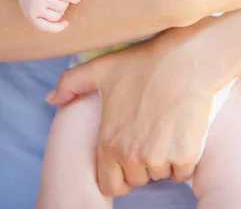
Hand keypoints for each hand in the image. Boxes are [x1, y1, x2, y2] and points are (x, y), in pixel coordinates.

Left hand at [46, 29, 213, 195]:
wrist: (187, 60)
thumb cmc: (145, 63)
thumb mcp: (103, 68)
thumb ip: (71, 83)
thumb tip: (50, 99)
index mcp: (109, 140)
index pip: (111, 183)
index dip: (120, 171)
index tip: (131, 152)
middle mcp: (131, 154)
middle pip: (138, 178)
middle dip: (144, 163)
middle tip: (151, 133)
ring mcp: (159, 156)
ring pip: (160, 174)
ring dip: (164, 160)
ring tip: (166, 129)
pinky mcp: (184, 154)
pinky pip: (182, 172)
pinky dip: (184, 159)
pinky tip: (182, 132)